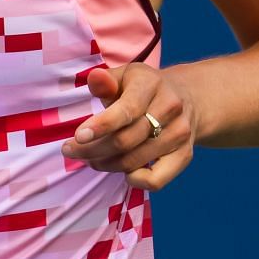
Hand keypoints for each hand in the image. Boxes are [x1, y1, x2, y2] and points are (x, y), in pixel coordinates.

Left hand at [61, 62, 195, 190]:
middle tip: (71, 151)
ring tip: (90, 159)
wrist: (188, 97)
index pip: (127, 110)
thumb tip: (95, 79)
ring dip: (106, 164)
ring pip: (136, 160)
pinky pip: (157, 179)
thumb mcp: (124, 77)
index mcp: (152, 84)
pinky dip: (135, 181)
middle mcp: (170, 107)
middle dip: (92, 150)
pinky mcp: (185, 155)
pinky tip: (122, 172)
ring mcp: (180, 133)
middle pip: (126, 140)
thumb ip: (106, 81)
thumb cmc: (143, 88)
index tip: (78, 137)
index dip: (101, 125)